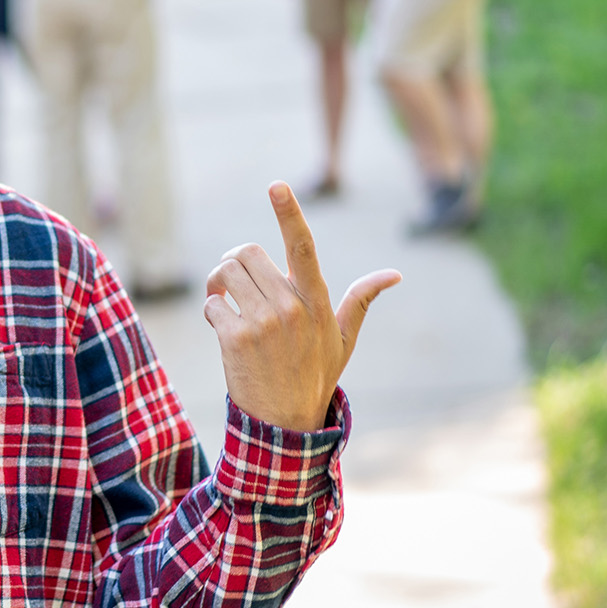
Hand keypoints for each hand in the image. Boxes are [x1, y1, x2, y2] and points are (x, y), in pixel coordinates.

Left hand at [203, 182, 401, 432]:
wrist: (286, 422)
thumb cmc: (314, 375)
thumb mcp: (343, 339)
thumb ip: (362, 300)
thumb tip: (395, 274)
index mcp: (316, 301)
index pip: (304, 247)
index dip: (289, 213)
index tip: (276, 185)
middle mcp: (291, 307)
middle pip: (246, 253)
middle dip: (233, 264)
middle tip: (235, 285)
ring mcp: (263, 323)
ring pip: (224, 273)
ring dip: (218, 284)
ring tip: (227, 304)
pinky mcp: (236, 338)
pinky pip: (211, 303)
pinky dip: (211, 311)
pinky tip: (223, 329)